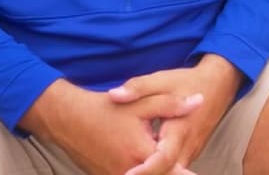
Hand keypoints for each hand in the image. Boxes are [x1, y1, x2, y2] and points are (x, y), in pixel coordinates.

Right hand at [21, 79, 202, 174]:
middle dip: (173, 171)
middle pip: (159, 174)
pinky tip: (149, 164)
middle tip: (188, 172)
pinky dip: (142, 171)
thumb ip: (172, 104)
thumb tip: (199, 101)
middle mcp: (127, 171)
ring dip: (157, 170)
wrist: (69, 118)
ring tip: (175, 168)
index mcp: (140, 153)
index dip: (185, 173)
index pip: (170, 168)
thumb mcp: (142, 102)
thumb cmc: (106, 109)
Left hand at [111, 55, 243, 174]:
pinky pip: (176, 167)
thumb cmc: (189, 82)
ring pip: (173, 172)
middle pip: (168, 171)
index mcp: (180, 129)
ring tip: (131, 170)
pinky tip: (143, 165)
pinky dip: (161, 169)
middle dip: (148, 174)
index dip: (146, 170)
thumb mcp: (162, 80)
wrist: (219, 84)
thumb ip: (139, 87)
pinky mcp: (190, 152)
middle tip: (125, 173)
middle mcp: (188, 145)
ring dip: (155, 172)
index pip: (164, 158)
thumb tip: (115, 95)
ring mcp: (191, 151)